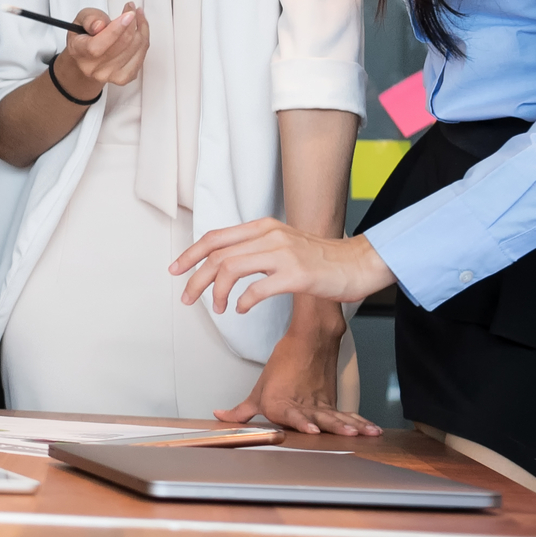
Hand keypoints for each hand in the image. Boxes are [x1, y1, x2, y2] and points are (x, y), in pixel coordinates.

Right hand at [56, 4, 148, 93]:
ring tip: (136, 18)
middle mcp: (93, 68)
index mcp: (79, 52)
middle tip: (131, 10)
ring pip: (135, 48)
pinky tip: (141, 31)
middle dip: (131, 23)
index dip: (116, 29)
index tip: (129, 14)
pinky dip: (144, 40)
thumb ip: (89, 19)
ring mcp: (110, 75)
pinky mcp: (124, 78)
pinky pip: (141, 56)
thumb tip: (99, 25)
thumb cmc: (85, 36)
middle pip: (122, 44)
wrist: (88, 57)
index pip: (97, 46)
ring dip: (140, 29)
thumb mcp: (81, 19)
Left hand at [171, 217, 394, 314]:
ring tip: (218, 308)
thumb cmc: (322, 259)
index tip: (176, 270)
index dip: (191, 254)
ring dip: (217, 292)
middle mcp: (270, 236)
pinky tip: (241, 309)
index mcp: (263, 227)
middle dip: (195, 277)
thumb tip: (225, 264)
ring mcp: (283, 254)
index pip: (216, 237)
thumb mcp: (284, 243)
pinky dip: (243, 301)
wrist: (359, 263)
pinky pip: (257, 289)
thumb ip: (257, 249)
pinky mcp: (296, 275)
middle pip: (217, 254)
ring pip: (230, 268)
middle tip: (186, 297)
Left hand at [221, 329, 379, 436]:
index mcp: (281, 405)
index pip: (292, 415)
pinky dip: (360, 422)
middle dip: (333, 427)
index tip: (311, 428)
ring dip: (350, 425)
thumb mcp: (258, 390)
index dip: (302, 422)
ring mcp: (320, 404)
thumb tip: (221, 416)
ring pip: (336, 416)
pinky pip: (347, 414)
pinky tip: (372, 430)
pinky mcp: (332, 402)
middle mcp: (303, 406)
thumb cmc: (283, 366)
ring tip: (361, 433)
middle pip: (319, 418)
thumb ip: (241, 411)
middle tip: (346, 433)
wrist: (309, 340)